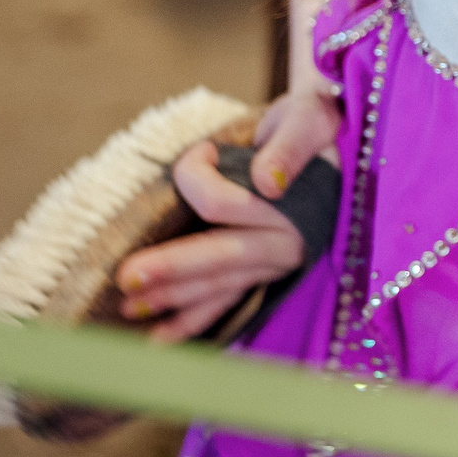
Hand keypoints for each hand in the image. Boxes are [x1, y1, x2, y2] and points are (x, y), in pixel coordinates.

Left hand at [115, 88, 341, 342]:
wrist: (330, 138)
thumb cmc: (312, 123)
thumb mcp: (309, 119)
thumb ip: (291, 146)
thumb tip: (267, 182)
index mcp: (299, 204)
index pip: (228, 201)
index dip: (195, 176)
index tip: (200, 149)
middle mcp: (288, 241)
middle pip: (222, 256)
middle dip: (173, 268)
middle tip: (127, 278)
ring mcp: (274, 262)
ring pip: (220, 284)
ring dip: (174, 298)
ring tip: (129, 309)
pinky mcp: (262, 272)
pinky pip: (227, 300)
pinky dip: (194, 319)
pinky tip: (161, 337)